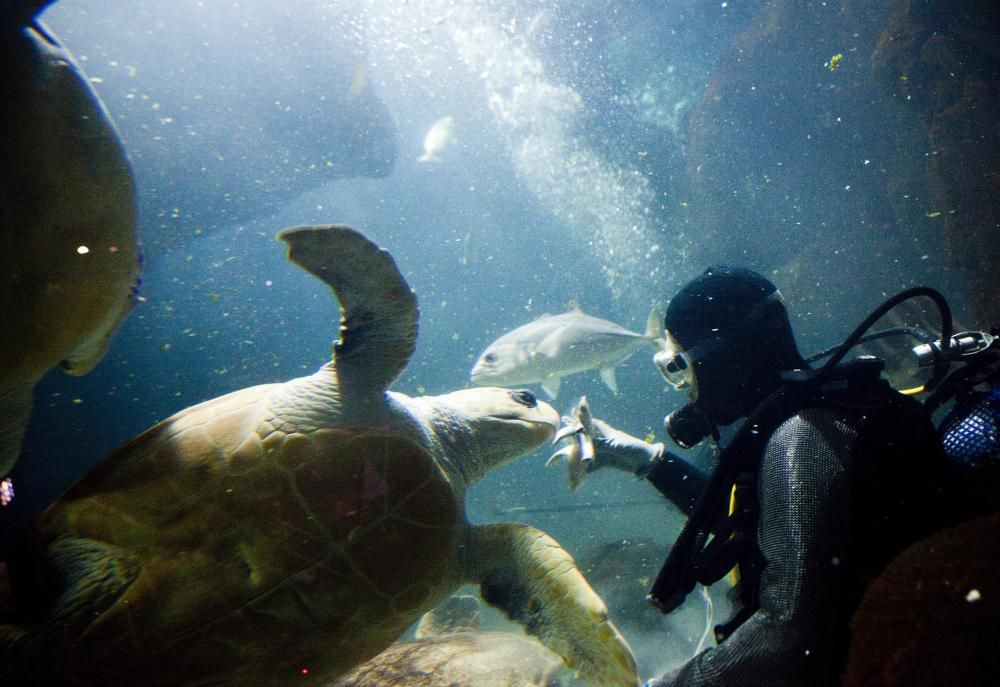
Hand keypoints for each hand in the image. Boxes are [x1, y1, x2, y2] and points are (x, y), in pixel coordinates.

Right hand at [547, 396, 664, 490]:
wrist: (647, 462)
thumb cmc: (634, 448)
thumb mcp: (617, 446)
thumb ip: (602, 444)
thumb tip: (587, 444)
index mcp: (604, 431)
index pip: (588, 423)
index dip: (577, 421)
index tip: (565, 420)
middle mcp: (601, 439)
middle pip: (583, 438)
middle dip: (572, 439)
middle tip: (557, 439)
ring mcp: (602, 450)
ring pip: (585, 452)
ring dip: (576, 457)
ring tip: (560, 459)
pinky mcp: (605, 461)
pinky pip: (592, 465)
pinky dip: (585, 470)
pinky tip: (578, 476)